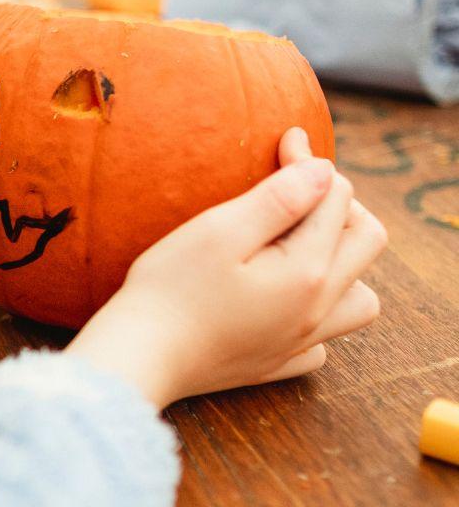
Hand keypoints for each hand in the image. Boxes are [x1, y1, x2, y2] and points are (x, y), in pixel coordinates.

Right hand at [67, 128, 387, 409]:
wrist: (139, 357)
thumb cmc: (170, 290)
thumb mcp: (219, 231)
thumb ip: (279, 199)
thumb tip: (324, 171)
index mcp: (308, 271)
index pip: (335, 197)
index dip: (309, 162)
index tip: (282, 142)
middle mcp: (317, 309)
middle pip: (366, 241)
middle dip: (339, 204)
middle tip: (294, 189)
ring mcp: (299, 342)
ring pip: (360, 299)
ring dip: (343, 263)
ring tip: (300, 246)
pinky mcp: (274, 364)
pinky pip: (322, 342)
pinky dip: (315, 315)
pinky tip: (281, 302)